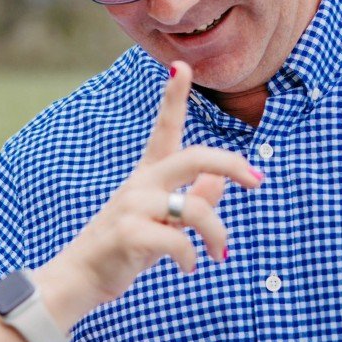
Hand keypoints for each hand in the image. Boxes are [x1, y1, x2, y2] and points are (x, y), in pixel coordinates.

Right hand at [36, 63, 260, 322]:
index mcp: (149, 174)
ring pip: (194, 209)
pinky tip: (190, 267)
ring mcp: (134, 206)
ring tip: (220, 254)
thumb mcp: (164, 219)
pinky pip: (178, 241)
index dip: (173, 95)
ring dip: (217, 234)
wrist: (84, 276)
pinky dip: (191, 257)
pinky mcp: (129, 233)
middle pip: (195, 158)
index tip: (181, 65)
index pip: (165, 127)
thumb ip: (195, 197)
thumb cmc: (127, 246)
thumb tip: (222, 179)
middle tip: (258, 181)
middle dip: (232, 164)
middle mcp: (142, 182)